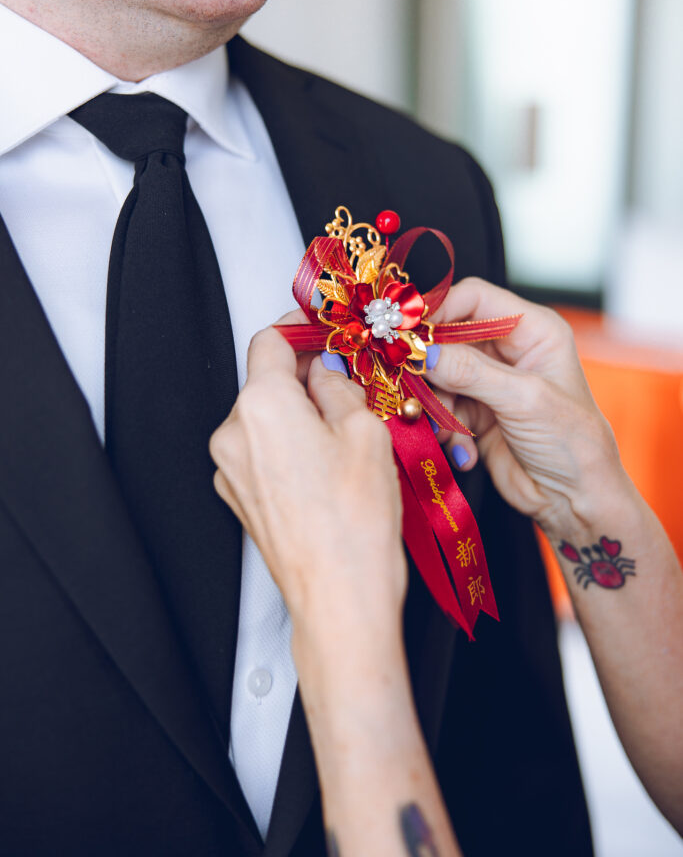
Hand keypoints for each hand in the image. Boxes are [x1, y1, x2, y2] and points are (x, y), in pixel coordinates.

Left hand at [209, 324, 405, 641]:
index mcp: (261, 406)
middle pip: (266, 382)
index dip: (300, 329)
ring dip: (301, 415)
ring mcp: (230, 470)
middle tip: (352, 385)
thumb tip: (326, 371)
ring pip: (266, 419)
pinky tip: (328, 467)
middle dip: (307, 378)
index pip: (269, 340)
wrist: (339, 599)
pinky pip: (262, 453)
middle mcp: (234, 434)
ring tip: (347, 436)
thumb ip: (338, 387)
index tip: (325, 331)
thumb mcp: (365, 432)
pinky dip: (290, 446)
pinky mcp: (238, 498)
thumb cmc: (354, 524)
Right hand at [426, 278, 625, 539]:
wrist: (576, 501)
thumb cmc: (573, 443)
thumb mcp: (524, 400)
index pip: (474, 299)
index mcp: (532, 329)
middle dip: (431, 366)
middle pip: (448, 338)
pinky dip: (446, 430)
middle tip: (413, 386)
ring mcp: (489, 382)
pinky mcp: (475, 413)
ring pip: (438, 376)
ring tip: (449, 432)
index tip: (409, 334)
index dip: (439, 311)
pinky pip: (440, 409)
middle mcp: (508, 350)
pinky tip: (466, 453)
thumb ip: (471, 372)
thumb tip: (422, 351)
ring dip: (437, 406)